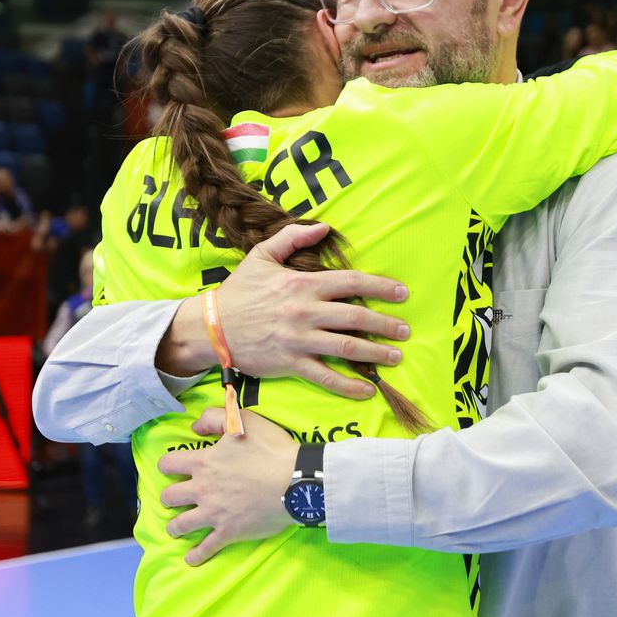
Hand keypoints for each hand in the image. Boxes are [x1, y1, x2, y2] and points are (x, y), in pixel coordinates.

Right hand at [159, 222, 409, 398]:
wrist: (211, 327)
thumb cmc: (238, 291)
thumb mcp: (262, 256)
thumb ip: (293, 238)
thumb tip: (324, 227)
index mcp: (302, 283)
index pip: (351, 282)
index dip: (381, 287)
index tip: (402, 293)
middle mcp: (305, 311)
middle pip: (356, 316)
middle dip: (386, 324)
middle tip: (405, 330)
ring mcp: (299, 339)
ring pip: (347, 347)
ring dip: (376, 353)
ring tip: (395, 356)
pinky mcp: (291, 363)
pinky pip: (325, 377)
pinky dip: (348, 385)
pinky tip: (367, 389)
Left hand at [159, 407, 297, 565]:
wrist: (294, 481)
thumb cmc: (270, 449)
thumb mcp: (242, 420)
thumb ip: (214, 417)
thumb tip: (194, 427)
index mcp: (203, 463)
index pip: (169, 464)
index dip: (166, 465)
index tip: (169, 468)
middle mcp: (202, 490)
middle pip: (170, 497)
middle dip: (168, 498)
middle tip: (172, 499)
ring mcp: (214, 513)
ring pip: (181, 525)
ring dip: (174, 527)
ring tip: (174, 529)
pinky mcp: (229, 532)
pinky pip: (206, 548)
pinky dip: (196, 555)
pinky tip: (190, 559)